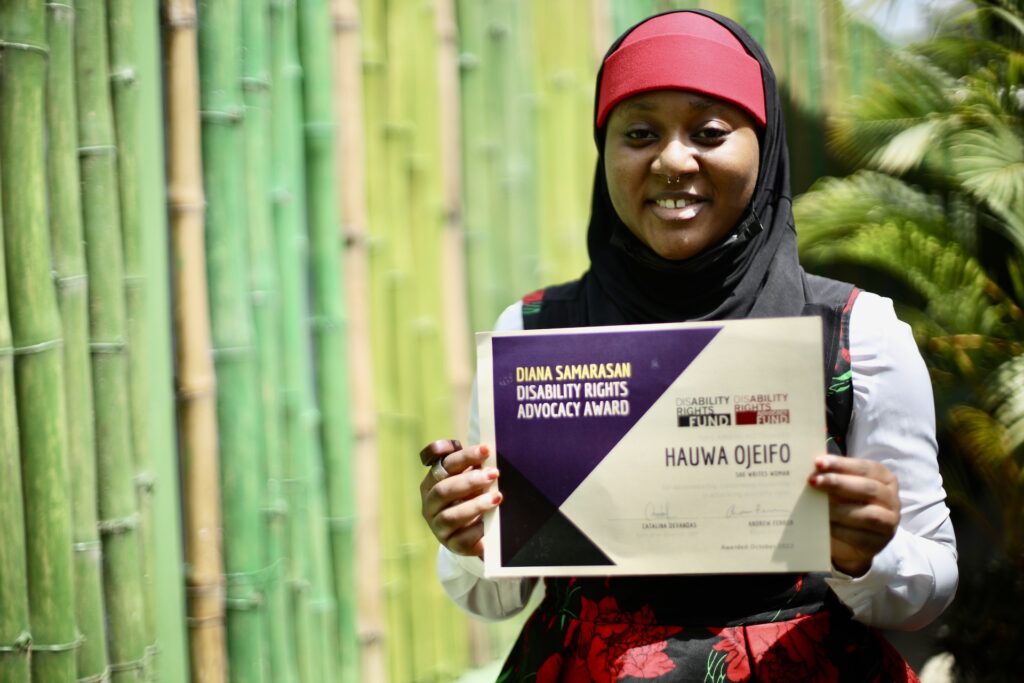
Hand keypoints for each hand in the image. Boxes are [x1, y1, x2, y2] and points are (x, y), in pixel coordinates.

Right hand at [419, 441, 500, 558]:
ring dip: (474, 506)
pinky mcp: (451, 545)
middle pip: (442, 490)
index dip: (465, 456)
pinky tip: (489, 523)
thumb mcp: (468, 478)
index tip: (487, 450)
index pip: (445, 465)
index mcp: (432, 482)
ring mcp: (438, 526)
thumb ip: (471, 464)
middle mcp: (430, 504)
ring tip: (496, 498)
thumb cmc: (469, 496)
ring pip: (450, 516)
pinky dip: (475, 530)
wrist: (469, 532)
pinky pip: (460, 539)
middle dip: (469, 481)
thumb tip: (486, 450)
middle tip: (493, 474)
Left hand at [808, 455, 899, 576]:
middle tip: (813, 481)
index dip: (842, 464)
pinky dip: (840, 530)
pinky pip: (861, 537)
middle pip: (868, 489)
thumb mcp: (841, 488)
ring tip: (816, 506)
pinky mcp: (878, 543)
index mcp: (884, 478)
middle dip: (838, 483)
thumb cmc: (845, 504)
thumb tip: (813, 468)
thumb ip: (832, 476)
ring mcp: (889, 523)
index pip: (865, 468)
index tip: (818, 463)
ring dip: (839, 509)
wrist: (848, 540)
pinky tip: (824, 525)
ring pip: (868, 514)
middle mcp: (891, 499)